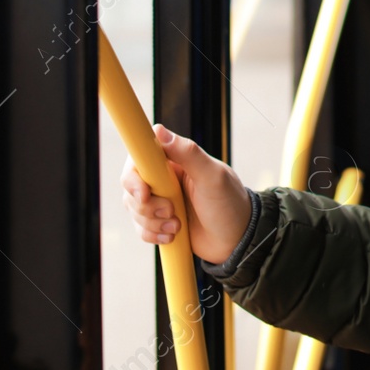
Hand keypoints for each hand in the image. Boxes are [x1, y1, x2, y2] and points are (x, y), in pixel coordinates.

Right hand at [120, 125, 250, 263]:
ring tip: (178, 226)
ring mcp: (161, 200)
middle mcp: (164, 178)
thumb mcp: (213, 177)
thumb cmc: (230, 203)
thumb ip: (188, 153)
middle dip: (146, 206)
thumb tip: (158, 129)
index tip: (144, 194)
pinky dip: (153, 235)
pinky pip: (141, 228)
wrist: (238, 240)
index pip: (139, 158)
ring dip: (152, 222)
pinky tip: (173, 236)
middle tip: (171, 212)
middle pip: (131, 186)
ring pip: (134, 209)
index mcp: (175, 160)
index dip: (133, 177)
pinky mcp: (160, 221)